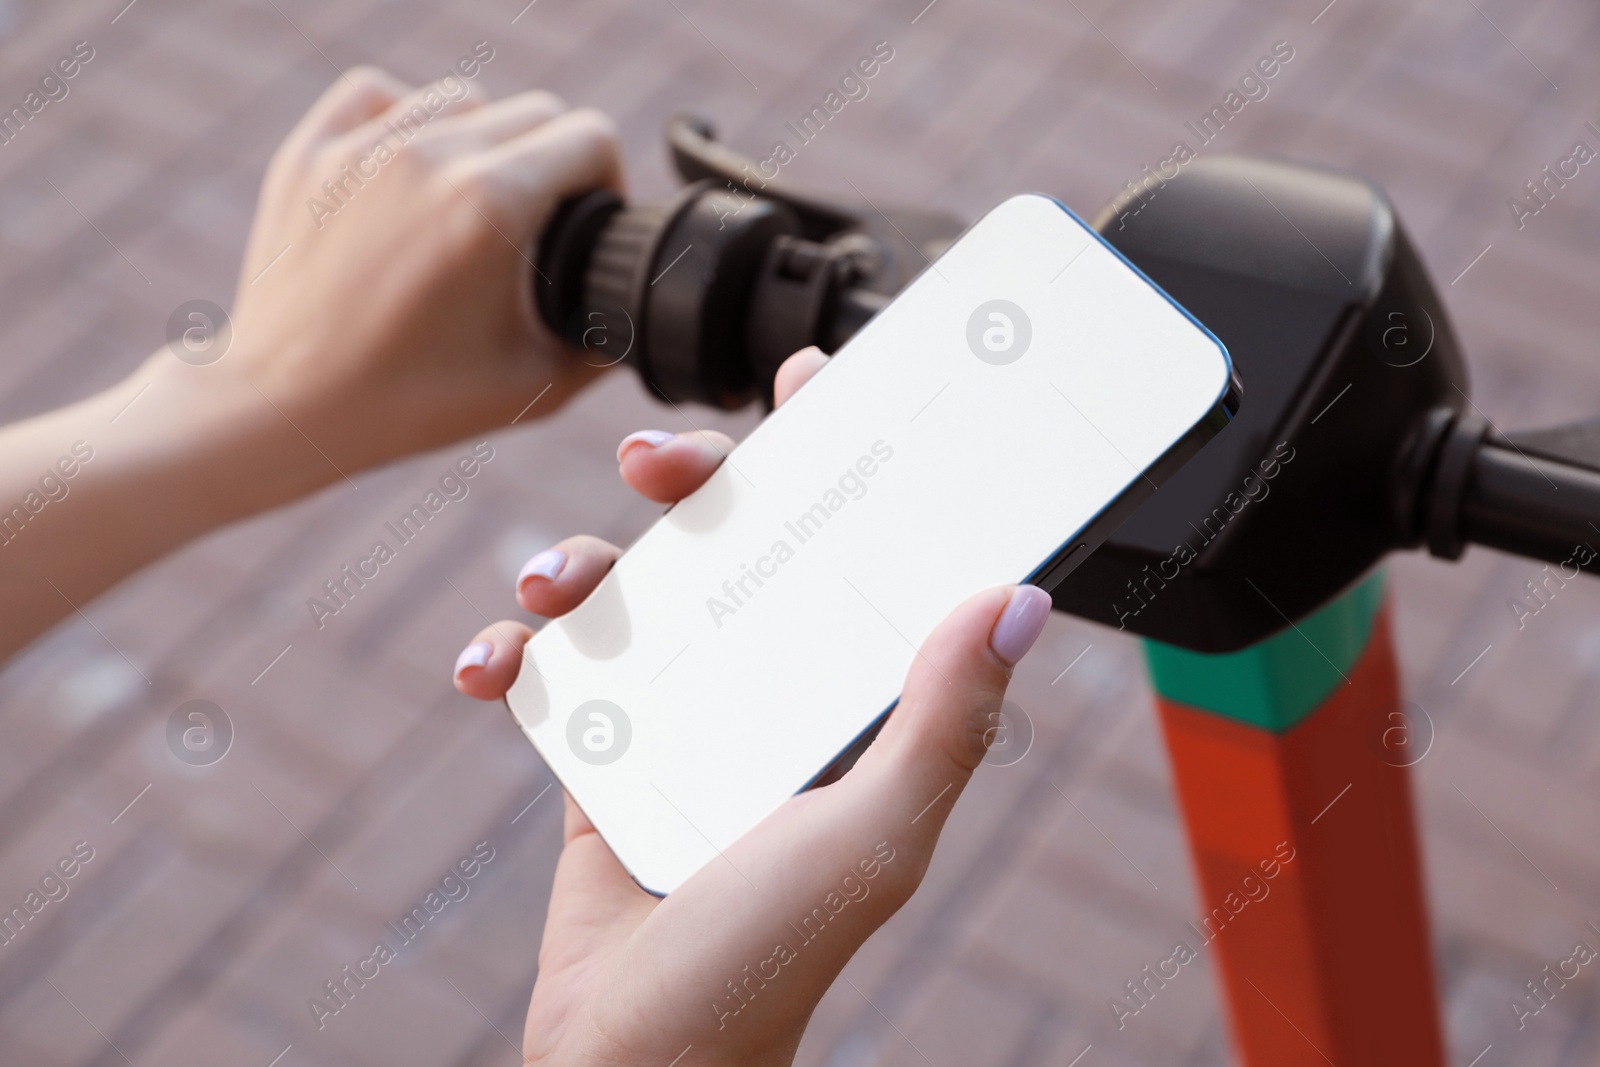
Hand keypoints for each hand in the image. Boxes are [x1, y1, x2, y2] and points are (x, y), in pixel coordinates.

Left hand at [151, 66, 623, 476]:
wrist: (284, 408)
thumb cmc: (410, 405)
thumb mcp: (535, 385)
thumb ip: (604, 341)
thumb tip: (637, 311)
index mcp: (493, 205)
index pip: (591, 137)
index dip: (610, 181)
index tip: (593, 221)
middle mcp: (430, 156)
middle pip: (536, 112)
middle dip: (557, 164)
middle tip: (541, 227)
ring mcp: (363, 147)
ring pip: (464, 98)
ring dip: (487, 140)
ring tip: (475, 202)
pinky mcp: (311, 150)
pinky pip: (380, 93)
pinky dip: (407, 119)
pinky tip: (413, 170)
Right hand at [452, 348, 1053, 1065]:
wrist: (636, 1058)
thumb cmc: (766, 960)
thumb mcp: (870, 834)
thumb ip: (944, 722)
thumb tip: (1015, 597)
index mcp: (851, 699)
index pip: (858, 550)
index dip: (838, 459)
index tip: (812, 373)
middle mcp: (774, 692)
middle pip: (735, 543)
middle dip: (692, 482)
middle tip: (651, 462)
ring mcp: (683, 717)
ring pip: (635, 590)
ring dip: (582, 563)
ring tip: (546, 586)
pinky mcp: (602, 753)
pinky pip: (557, 669)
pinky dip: (515, 654)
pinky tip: (488, 668)